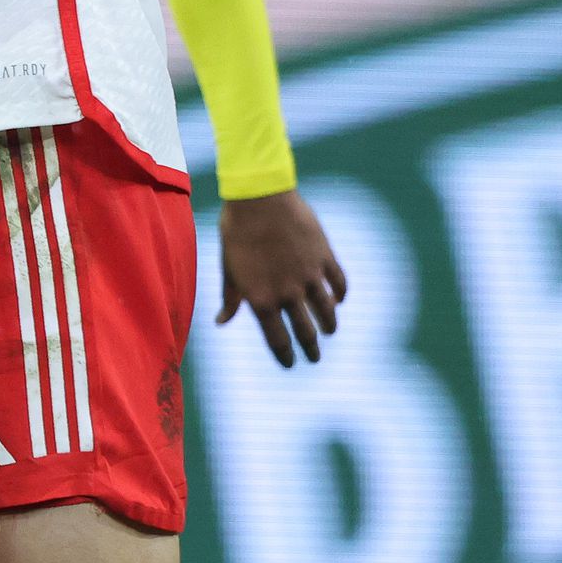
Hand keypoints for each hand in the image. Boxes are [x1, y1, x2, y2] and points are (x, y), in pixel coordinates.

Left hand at [217, 189, 346, 367]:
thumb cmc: (236, 232)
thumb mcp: (228, 267)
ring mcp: (309, 276)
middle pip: (306, 331)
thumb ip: (230, 298)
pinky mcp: (324, 257)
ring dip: (329, 325)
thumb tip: (221, 322)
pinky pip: (339, 283)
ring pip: (327, 311)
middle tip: (314, 359)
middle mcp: (288, 293)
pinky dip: (340, 294)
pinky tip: (338, 299)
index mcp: (261, 299)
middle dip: (311, 349)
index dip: (285, 355)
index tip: (290, 364)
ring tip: (329, 331)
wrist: (259, 198)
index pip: (277, 339)